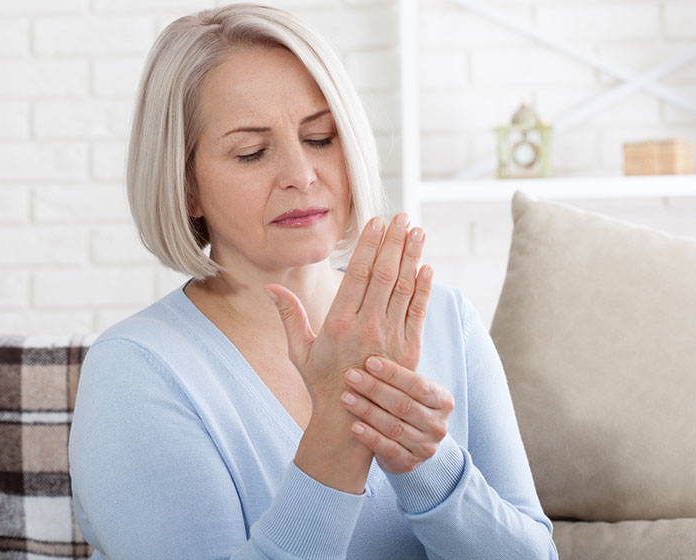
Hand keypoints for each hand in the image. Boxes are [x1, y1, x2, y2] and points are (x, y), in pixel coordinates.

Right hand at [265, 213, 431, 407]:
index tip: (377, 221)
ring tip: (417, 231)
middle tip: (402, 217)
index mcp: (338, 323)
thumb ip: (288, 315)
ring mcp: (390, 338)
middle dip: (394, 242)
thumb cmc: (320, 383)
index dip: (369, 245)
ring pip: (403, 288)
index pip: (357, 273)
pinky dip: (423, 288)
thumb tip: (269, 287)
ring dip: (412, 257)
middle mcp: (366, 327)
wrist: (348, 422)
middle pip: (384, 274)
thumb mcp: (298, 350)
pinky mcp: (409, 350)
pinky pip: (418, 312)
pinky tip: (426, 267)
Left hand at [340, 355, 453, 473]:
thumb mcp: (410, 387)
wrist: (410, 444)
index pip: (418, 384)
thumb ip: (402, 364)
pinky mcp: (409, 463)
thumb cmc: (404, 404)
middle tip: (350, 375)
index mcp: (442, 400)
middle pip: (404, 405)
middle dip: (375, 389)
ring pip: (394, 427)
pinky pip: (388, 449)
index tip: (369, 361)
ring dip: (367, 411)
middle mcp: (438, 424)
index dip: (393, 373)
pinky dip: (370, 437)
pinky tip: (353, 426)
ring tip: (345, 397)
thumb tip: (389, 321)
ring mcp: (425, 446)